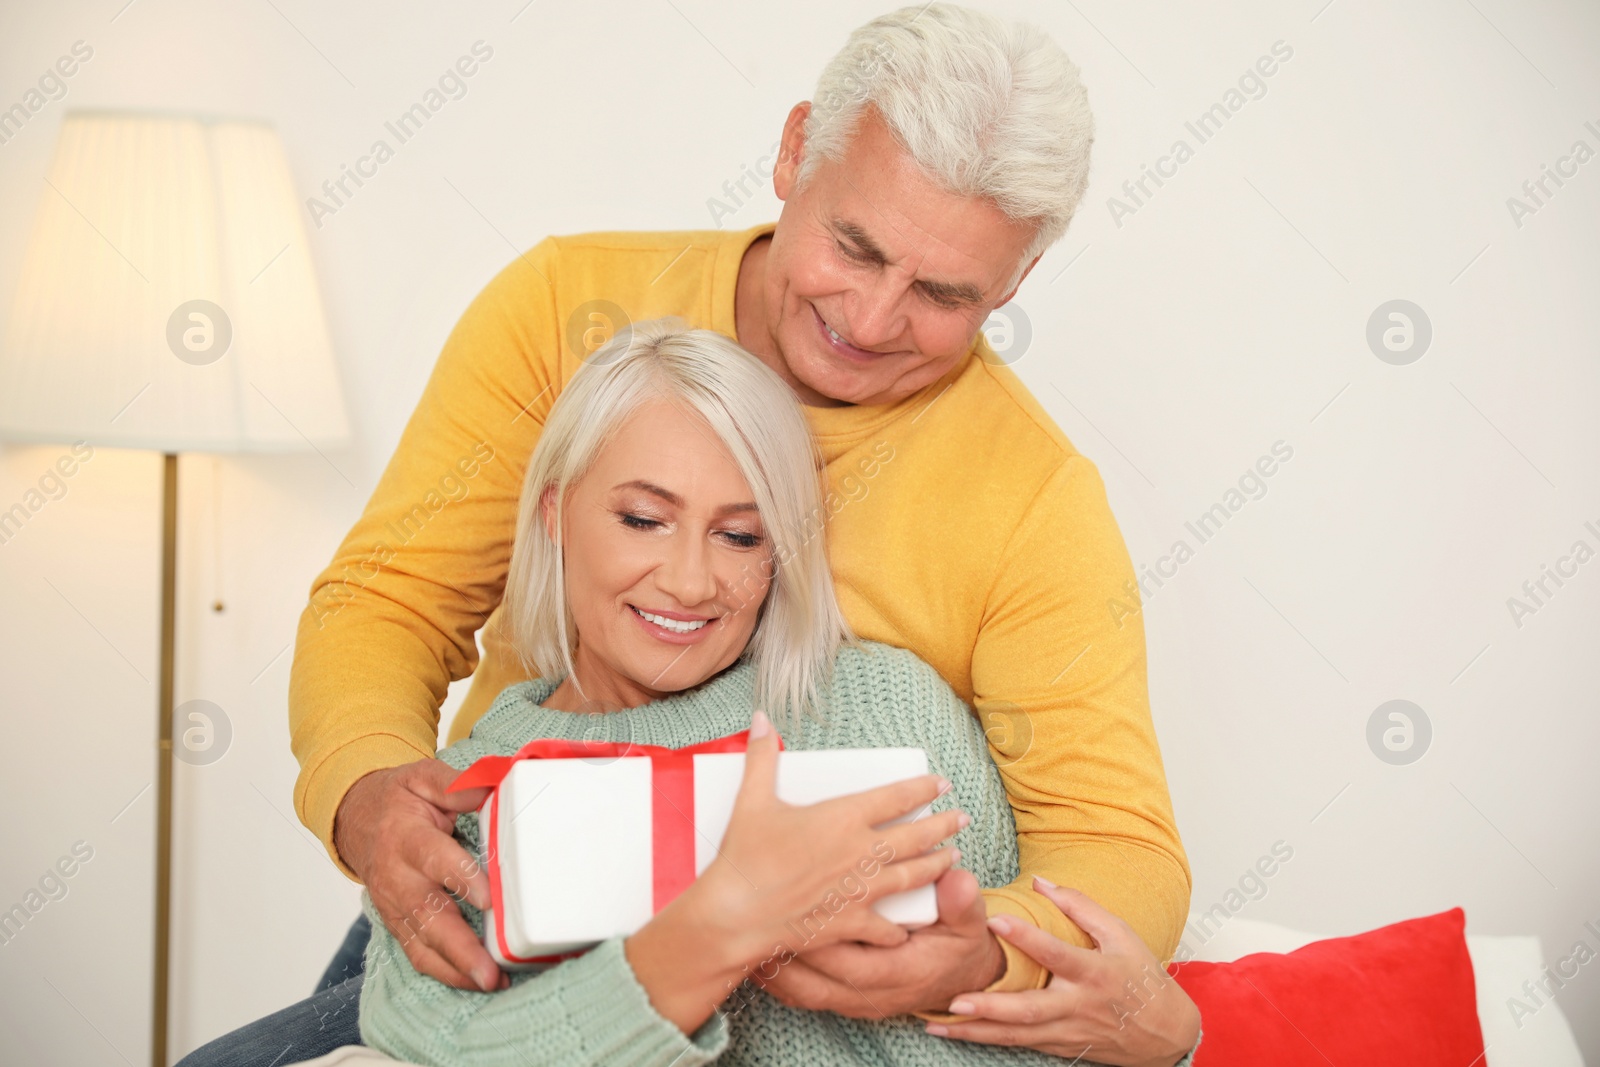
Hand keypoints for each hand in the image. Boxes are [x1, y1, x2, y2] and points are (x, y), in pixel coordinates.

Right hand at [333, 759, 505, 991]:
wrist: (356, 820)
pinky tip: (477, 982)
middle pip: (428, 916)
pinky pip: (420, 956)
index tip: (488, 897)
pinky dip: (447, 973)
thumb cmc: (399, 800)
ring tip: (490, 982)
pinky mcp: (399, 924)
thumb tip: (497, 785)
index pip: (434, 859)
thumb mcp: (423, 778)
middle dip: (460, 946)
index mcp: (405, 837)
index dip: (460, 878)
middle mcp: (397, 878)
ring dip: (457, 968)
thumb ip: (459, 785)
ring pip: (422, 944)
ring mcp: (395, 906)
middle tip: (490, 969)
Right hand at [626, 710, 965, 1032]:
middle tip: (961, 819)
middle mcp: (860, 852)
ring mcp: (860, 889)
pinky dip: (900, 928)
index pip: (896, 797)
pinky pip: (886, 927)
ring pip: (912, 876)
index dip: (923, 789)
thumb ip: (761, 757)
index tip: (941, 784)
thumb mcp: (752, 799)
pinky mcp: (851, 922)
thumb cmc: (745, 856)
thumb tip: (759, 718)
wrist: (737, 912)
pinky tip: (909, 928)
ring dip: (936, 866)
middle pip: (915, 836)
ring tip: (954, 858)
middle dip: (943, 826)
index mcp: (843, 817)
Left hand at [760, 866, 1004, 1016]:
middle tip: (749, 926)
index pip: (848, 961)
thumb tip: (959, 878)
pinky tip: (755, 962)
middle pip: (814, 982)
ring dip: (773, 971)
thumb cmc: (958, 946)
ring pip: (803, 993)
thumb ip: (962, 902)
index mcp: (898, 973)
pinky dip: (779, 981)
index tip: (789, 915)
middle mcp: (872, 993)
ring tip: (740, 944)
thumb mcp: (969, 923)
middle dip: (782, 955)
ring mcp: (855, 1000)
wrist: (962, 981)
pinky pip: (804, 996)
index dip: (817, 942)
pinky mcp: (844, 998)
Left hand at [927, 878, 1199, 1066]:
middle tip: (956, 1000)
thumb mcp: (1120, 934)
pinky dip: (987, 1040)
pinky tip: (958, 1034)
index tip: (994, 920)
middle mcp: (1077, 1006)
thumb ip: (1080, 907)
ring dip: (977, 1031)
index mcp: (1094, 972)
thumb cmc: (1140, 977)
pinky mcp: (1059, 1046)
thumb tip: (1040, 882)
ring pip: (1017, 1035)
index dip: (1027, 937)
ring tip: (938, 1022)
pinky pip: (1019, 1044)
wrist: (1164, 1033)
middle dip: (991, 1008)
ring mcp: (1066, 1031)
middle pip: (1030, 1010)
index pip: (1056, 954)